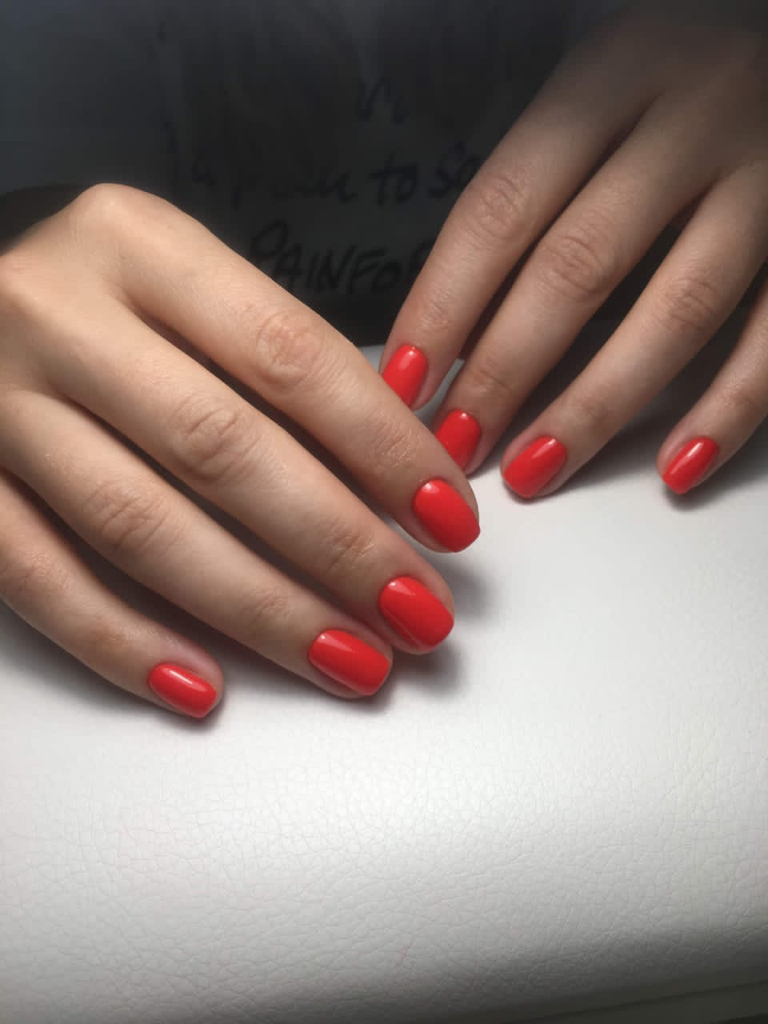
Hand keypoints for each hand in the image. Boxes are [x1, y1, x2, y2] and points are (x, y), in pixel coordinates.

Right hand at [0, 185, 478, 716]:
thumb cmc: (86, 288)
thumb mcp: (176, 278)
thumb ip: (266, 360)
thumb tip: (388, 475)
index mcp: (138, 244)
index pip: (290, 356)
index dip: (382, 448)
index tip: (448, 520)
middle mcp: (59, 314)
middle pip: (223, 451)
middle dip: (338, 547)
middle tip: (418, 614)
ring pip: (138, 525)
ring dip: (258, 609)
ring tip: (348, 661)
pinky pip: (36, 578)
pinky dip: (121, 640)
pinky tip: (203, 687)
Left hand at [382, 0, 767, 497]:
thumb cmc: (682, 81)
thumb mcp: (599, 95)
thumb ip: (539, 187)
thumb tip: (454, 322)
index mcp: (611, 77)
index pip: (500, 210)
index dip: (444, 307)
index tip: (405, 385)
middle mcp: (692, 120)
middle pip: (577, 267)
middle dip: (505, 371)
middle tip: (458, 442)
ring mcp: (766, 176)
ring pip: (675, 310)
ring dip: (595, 406)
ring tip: (535, 469)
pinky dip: (728, 411)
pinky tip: (676, 468)